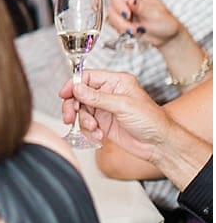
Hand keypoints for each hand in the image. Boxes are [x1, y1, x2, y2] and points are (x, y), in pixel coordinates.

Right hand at [59, 69, 181, 170]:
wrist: (159, 145)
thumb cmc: (152, 122)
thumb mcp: (123, 106)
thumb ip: (97, 97)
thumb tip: (77, 88)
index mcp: (117, 82)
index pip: (88, 77)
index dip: (73, 85)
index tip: (64, 94)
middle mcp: (109, 93)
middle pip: (79, 94)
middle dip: (73, 106)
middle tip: (70, 116)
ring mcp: (105, 108)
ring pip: (80, 110)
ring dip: (83, 121)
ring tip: (93, 128)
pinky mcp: (103, 123)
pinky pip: (86, 124)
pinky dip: (89, 131)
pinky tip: (99, 135)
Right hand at [109, 0, 180, 44]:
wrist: (167, 37)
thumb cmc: (166, 23)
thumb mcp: (157, 14)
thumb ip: (142, 7)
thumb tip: (130, 0)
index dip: (119, 4)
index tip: (127, 15)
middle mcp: (128, 1)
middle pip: (111, 5)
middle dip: (120, 19)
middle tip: (132, 27)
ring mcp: (123, 12)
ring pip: (111, 17)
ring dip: (122, 26)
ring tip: (136, 31)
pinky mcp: (121, 22)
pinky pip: (113, 25)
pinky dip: (121, 30)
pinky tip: (133, 32)